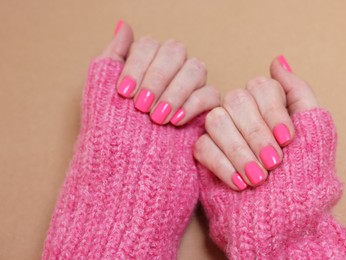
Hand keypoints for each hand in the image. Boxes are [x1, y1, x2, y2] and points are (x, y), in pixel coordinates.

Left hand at [102, 20, 219, 124]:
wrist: (128, 166)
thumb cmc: (113, 129)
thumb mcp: (102, 92)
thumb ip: (113, 57)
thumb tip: (124, 26)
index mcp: (147, 62)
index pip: (149, 45)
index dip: (137, 65)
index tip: (124, 93)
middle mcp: (171, 69)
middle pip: (175, 50)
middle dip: (156, 78)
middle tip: (141, 106)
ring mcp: (190, 86)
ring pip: (196, 68)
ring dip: (175, 92)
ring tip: (158, 118)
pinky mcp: (206, 107)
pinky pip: (210, 94)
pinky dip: (193, 105)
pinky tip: (175, 120)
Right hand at [194, 56, 317, 189]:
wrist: (283, 221)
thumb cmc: (303, 179)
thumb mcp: (314, 132)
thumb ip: (298, 93)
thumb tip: (277, 61)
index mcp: (267, 106)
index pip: (260, 87)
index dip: (273, 111)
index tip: (288, 139)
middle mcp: (242, 114)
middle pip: (235, 99)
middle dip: (256, 133)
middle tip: (274, 162)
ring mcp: (221, 133)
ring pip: (216, 121)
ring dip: (240, 151)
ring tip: (259, 178)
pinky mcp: (204, 154)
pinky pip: (202, 147)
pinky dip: (224, 166)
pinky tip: (241, 184)